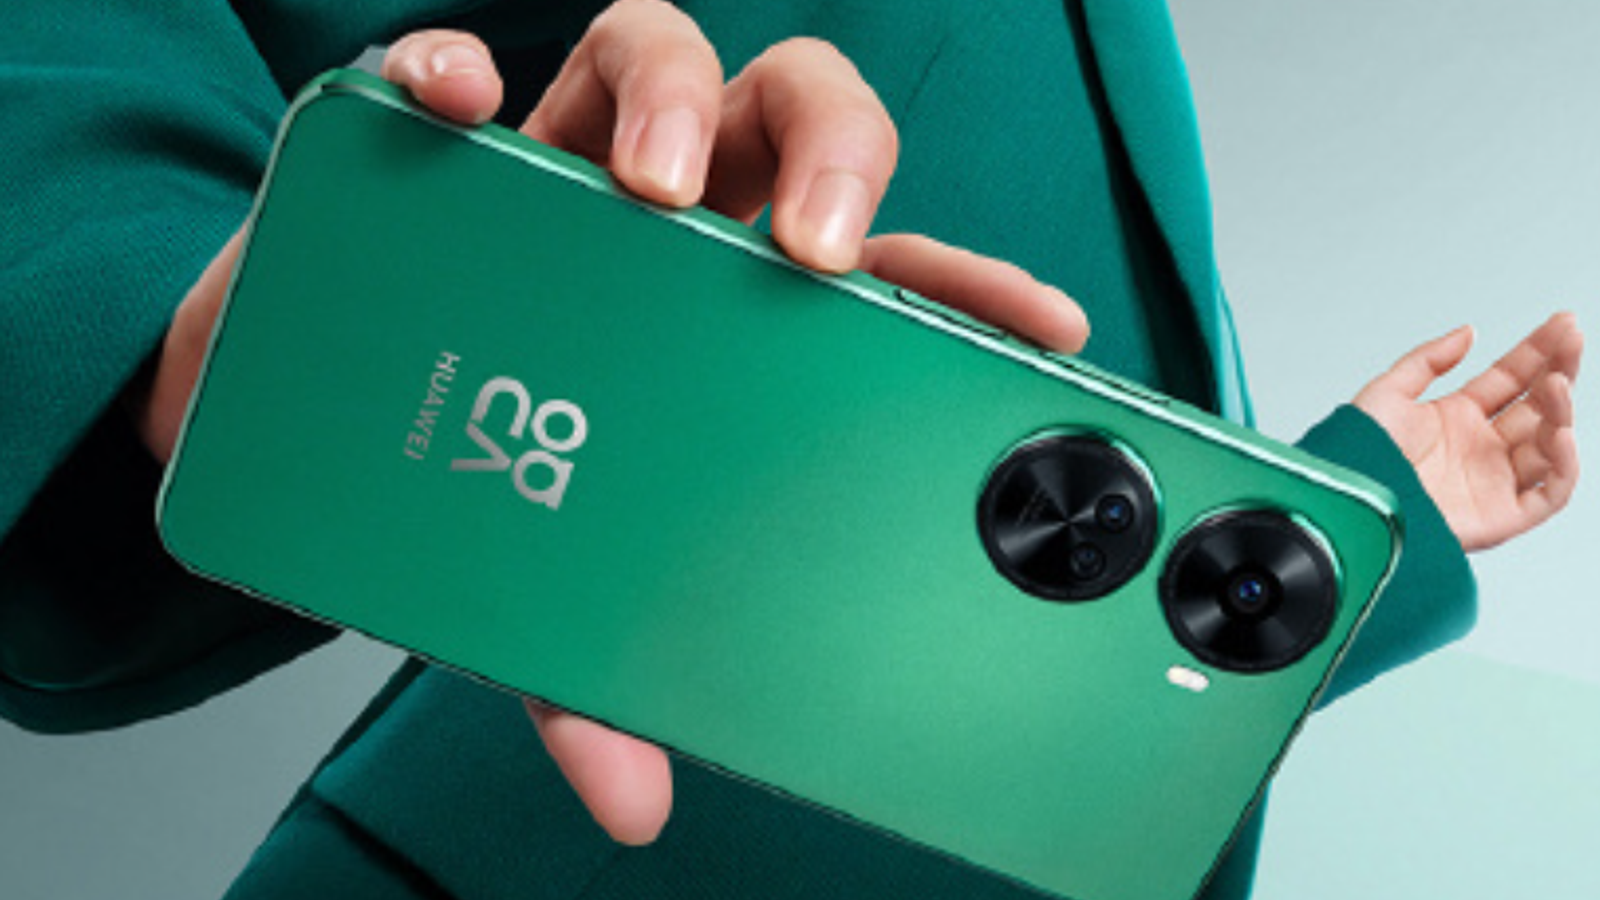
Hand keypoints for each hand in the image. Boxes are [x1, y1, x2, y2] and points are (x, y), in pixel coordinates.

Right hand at [135, 0, 1086, 847]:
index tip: (1039, 323)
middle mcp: (669, 224)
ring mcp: (556, 169)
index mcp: (733, 317)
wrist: (301, 425)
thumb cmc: (471, 481)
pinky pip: (457, 62)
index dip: (968, 282)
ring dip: (677, 99)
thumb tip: (632, 799)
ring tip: (654, 186)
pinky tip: (457, 102)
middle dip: (835, 160)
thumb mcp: (551, 592)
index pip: (880, 272)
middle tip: (810, 256)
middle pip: (800, 119)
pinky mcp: (437, 144)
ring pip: (661, 57)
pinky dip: (458, 66)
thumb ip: (598, 676)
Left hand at [1354, 312, 1581, 551]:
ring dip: (1561, 413)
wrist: (1349, 503)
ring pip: (1549, 446)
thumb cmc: (1357, 457)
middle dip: (1558, 371)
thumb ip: (1428, 360)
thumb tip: (1468, 332)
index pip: (1511, 379)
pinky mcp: (1501, 517)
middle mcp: (1480, 449)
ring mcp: (1493, 482)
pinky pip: (1549, 495)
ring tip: (1557, 384)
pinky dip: (1564, 466)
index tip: (1562, 322)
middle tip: (1571, 340)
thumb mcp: (1387, 393)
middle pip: (1537, 407)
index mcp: (1455, 419)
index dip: (1537, 351)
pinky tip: (1561, 434)